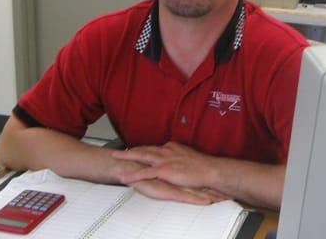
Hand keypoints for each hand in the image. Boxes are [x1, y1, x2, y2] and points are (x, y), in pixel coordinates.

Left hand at [112, 142, 228, 201]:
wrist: (209, 169)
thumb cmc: (203, 166)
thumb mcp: (189, 156)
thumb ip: (180, 156)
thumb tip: (177, 159)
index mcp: (172, 147)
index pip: (154, 147)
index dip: (143, 149)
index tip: (135, 149)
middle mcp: (166, 151)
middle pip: (144, 149)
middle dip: (130, 150)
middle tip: (119, 151)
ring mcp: (164, 160)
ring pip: (141, 157)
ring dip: (127, 157)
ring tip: (115, 157)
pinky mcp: (164, 170)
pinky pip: (145, 173)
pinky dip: (134, 175)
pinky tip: (125, 178)